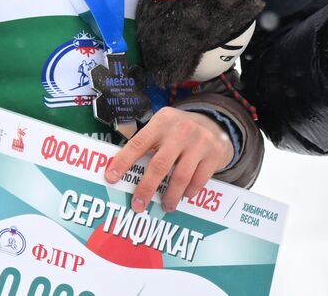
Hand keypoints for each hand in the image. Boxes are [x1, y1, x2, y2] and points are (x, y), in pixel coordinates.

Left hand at [104, 107, 232, 212]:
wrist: (217, 123)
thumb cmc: (180, 132)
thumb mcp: (163, 128)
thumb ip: (147, 144)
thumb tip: (122, 173)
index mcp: (162, 122)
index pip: (138, 143)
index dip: (123, 162)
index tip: (110, 178)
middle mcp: (181, 129)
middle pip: (159, 165)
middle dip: (146, 189)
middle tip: (138, 206)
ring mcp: (200, 141)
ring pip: (180, 176)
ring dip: (170, 196)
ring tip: (166, 206)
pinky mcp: (215, 153)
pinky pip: (199, 180)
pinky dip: (189, 191)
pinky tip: (185, 194)